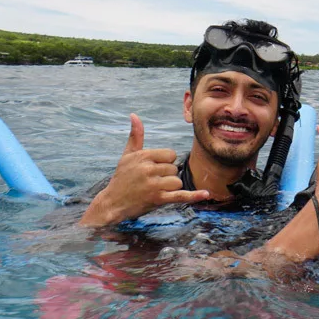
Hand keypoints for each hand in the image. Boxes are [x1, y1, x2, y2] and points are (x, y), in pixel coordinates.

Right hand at [79, 114, 209, 226]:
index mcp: (144, 156)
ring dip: (170, 187)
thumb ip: (135, 136)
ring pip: (177, 181)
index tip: (153, 169)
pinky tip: (205, 194)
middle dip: (166, 176)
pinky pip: (181, 196)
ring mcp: (154, 185)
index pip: (171, 154)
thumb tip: (134, 115)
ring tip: (154, 190)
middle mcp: (149, 169)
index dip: (165, 162)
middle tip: (150, 182)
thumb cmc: (121, 178)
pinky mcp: (158, 199)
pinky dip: (194, 196)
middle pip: (174, 169)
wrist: (112, 203)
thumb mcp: (127, 155)